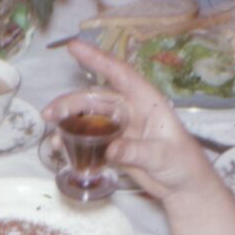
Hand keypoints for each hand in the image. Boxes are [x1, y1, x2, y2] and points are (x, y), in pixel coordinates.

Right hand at [50, 40, 222, 202]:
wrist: (184, 187)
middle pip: (96, 98)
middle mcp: (131, 110)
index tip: (74, 47)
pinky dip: (73, 142)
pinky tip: (60, 148)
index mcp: (147, 102)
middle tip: (49, 113)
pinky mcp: (114, 145)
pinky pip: (89, 139)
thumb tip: (111, 148)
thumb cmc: (183, 164)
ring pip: (89, 117)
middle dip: (70, 102)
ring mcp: (121, 128)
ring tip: (49, 128)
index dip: (97, 59)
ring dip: (68, 120)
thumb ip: (138, 152)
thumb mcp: (164, 157)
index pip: (120, 75)